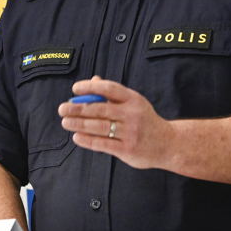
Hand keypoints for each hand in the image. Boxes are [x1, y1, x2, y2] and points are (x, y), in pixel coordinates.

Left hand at [58, 77, 176, 170]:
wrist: (167, 144)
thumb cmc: (146, 121)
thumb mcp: (134, 103)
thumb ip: (114, 94)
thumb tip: (93, 81)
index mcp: (133, 99)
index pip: (109, 89)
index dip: (90, 87)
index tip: (75, 89)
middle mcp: (132, 114)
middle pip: (100, 109)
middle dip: (78, 108)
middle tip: (62, 108)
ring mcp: (130, 132)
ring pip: (99, 126)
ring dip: (79, 124)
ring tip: (65, 122)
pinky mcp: (127, 149)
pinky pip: (103, 144)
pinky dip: (88, 140)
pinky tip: (77, 136)